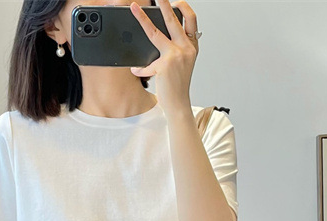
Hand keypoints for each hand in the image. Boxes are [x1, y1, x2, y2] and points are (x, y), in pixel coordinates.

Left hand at [129, 0, 198, 115]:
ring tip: (135, 9)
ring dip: (143, 20)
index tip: (174, 0)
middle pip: (172, 20)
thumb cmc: (178, 84)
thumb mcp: (181, 63)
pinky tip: (135, 70)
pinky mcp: (164, 66)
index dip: (183, 7)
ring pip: (155, 33)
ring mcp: (175, 56)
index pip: (191, 19)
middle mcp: (186, 48)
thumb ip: (174, 48)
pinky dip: (139, 68)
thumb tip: (155, 35)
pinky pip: (146, 63)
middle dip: (164, 3)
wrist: (179, 104)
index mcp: (192, 45)